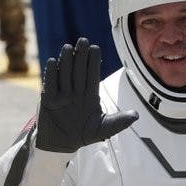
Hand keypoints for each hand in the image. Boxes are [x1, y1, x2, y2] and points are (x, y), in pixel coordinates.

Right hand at [35, 37, 137, 152]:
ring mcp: (61, 94)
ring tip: (68, 47)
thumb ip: (119, 122)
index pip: (92, 75)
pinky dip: (50, 74)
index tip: (95, 49)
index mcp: (90, 95)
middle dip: (80, 56)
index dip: (93, 62)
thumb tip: (136, 115)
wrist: (61, 144)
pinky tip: (53, 62)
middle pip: (78, 71)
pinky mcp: (48, 100)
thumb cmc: (84, 134)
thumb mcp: (103, 129)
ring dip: (66, 61)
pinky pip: (49, 85)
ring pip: (64, 74)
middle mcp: (76, 91)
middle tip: (83, 41)